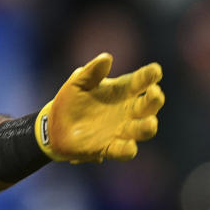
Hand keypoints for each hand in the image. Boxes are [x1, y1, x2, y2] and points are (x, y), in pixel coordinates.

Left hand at [36, 53, 164, 162]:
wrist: (54, 125)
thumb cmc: (70, 100)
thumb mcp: (78, 82)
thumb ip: (92, 71)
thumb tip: (107, 58)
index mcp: (120, 91)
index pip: (139, 82)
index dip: (149, 76)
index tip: (155, 70)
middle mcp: (126, 111)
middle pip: (148, 106)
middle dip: (154, 100)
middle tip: (155, 92)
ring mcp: (120, 130)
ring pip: (142, 130)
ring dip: (147, 127)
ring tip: (150, 122)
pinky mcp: (109, 147)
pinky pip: (123, 151)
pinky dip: (127, 149)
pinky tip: (130, 145)